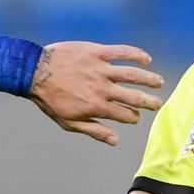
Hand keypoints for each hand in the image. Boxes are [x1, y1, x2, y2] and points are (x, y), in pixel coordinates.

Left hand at [28, 42, 163, 145]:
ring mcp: (101, 69)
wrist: (35, 72)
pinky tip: (147, 59)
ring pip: (133, 74)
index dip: (133, 118)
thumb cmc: (50, 100)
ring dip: (149, 79)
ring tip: (158, 82)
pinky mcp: (97, 52)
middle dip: (149, 102)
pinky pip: (122, 52)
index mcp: (97, 107)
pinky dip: (137, 55)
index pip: (125, 115)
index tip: (136, 117)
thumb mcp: (69, 122)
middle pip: (134, 97)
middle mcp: (103, 88)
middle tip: (158, 103)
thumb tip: (115, 141)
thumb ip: (94, 130)